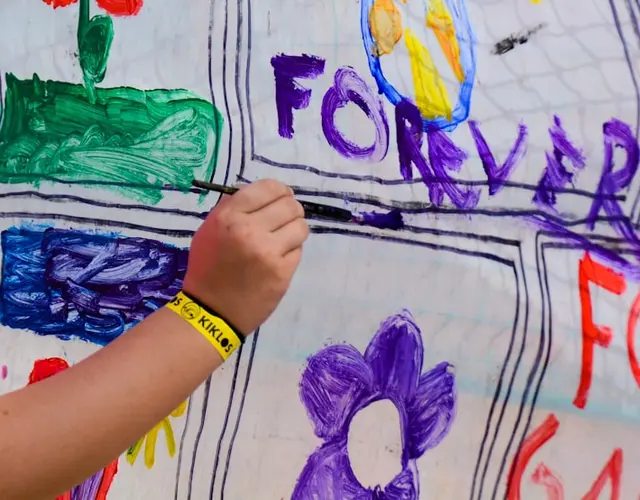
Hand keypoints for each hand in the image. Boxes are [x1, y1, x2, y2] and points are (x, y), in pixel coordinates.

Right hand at [183, 179, 308, 334]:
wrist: (211, 311)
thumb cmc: (208, 268)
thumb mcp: (209, 230)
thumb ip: (231, 207)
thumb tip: (258, 190)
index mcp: (229, 216)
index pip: (268, 187)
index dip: (279, 190)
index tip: (279, 198)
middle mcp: (249, 230)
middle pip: (290, 205)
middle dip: (290, 210)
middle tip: (282, 220)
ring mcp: (268, 252)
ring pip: (301, 226)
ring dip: (294, 230)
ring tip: (282, 239)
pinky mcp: (282, 272)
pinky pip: (299, 250)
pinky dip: (291, 251)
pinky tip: (277, 259)